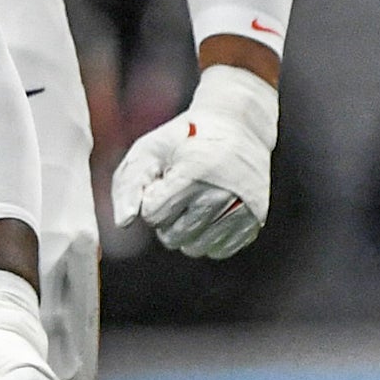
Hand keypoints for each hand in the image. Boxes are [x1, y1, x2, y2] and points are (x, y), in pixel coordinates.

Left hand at [112, 63, 277, 259]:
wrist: (238, 127)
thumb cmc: (184, 140)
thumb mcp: (149, 150)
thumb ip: (128, 185)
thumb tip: (123, 223)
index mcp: (193, 172)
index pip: (153, 215)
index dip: (150, 200)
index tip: (161, 183)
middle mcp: (222, 194)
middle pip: (172, 236)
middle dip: (165, 219)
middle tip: (176, 193)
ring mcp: (243, 210)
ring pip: (195, 248)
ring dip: (185, 231)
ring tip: (192, 203)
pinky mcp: (256, 222)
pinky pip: (219, 251)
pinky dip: (207, 239)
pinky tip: (208, 215)